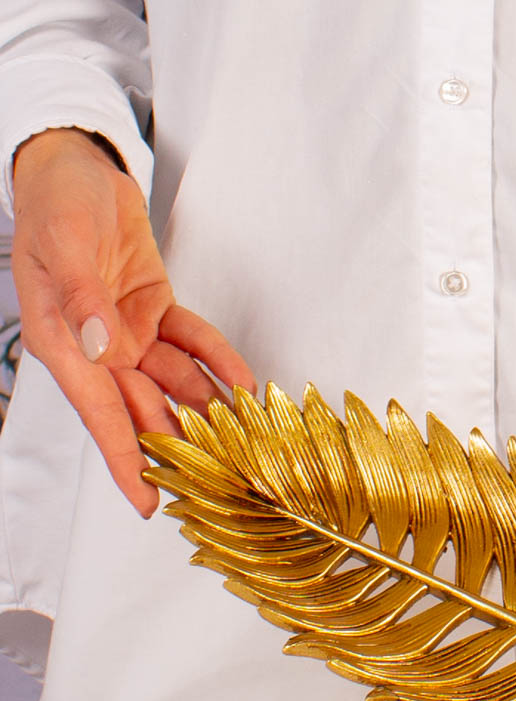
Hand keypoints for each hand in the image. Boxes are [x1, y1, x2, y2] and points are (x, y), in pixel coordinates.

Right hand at [11, 127, 255, 515]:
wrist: (77, 170)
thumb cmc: (56, 204)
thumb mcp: (63, 245)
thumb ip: (83, 300)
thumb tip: (102, 348)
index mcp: (65, 344)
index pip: (99, 412)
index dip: (124, 458)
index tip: (147, 501)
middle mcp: (99, 348)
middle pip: (143, 408)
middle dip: (179, 444)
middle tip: (219, 478)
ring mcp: (129, 333)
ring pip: (174, 383)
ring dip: (207, 407)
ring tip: (244, 438)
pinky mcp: (156, 312)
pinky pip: (192, 344)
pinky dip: (218, 360)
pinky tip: (244, 381)